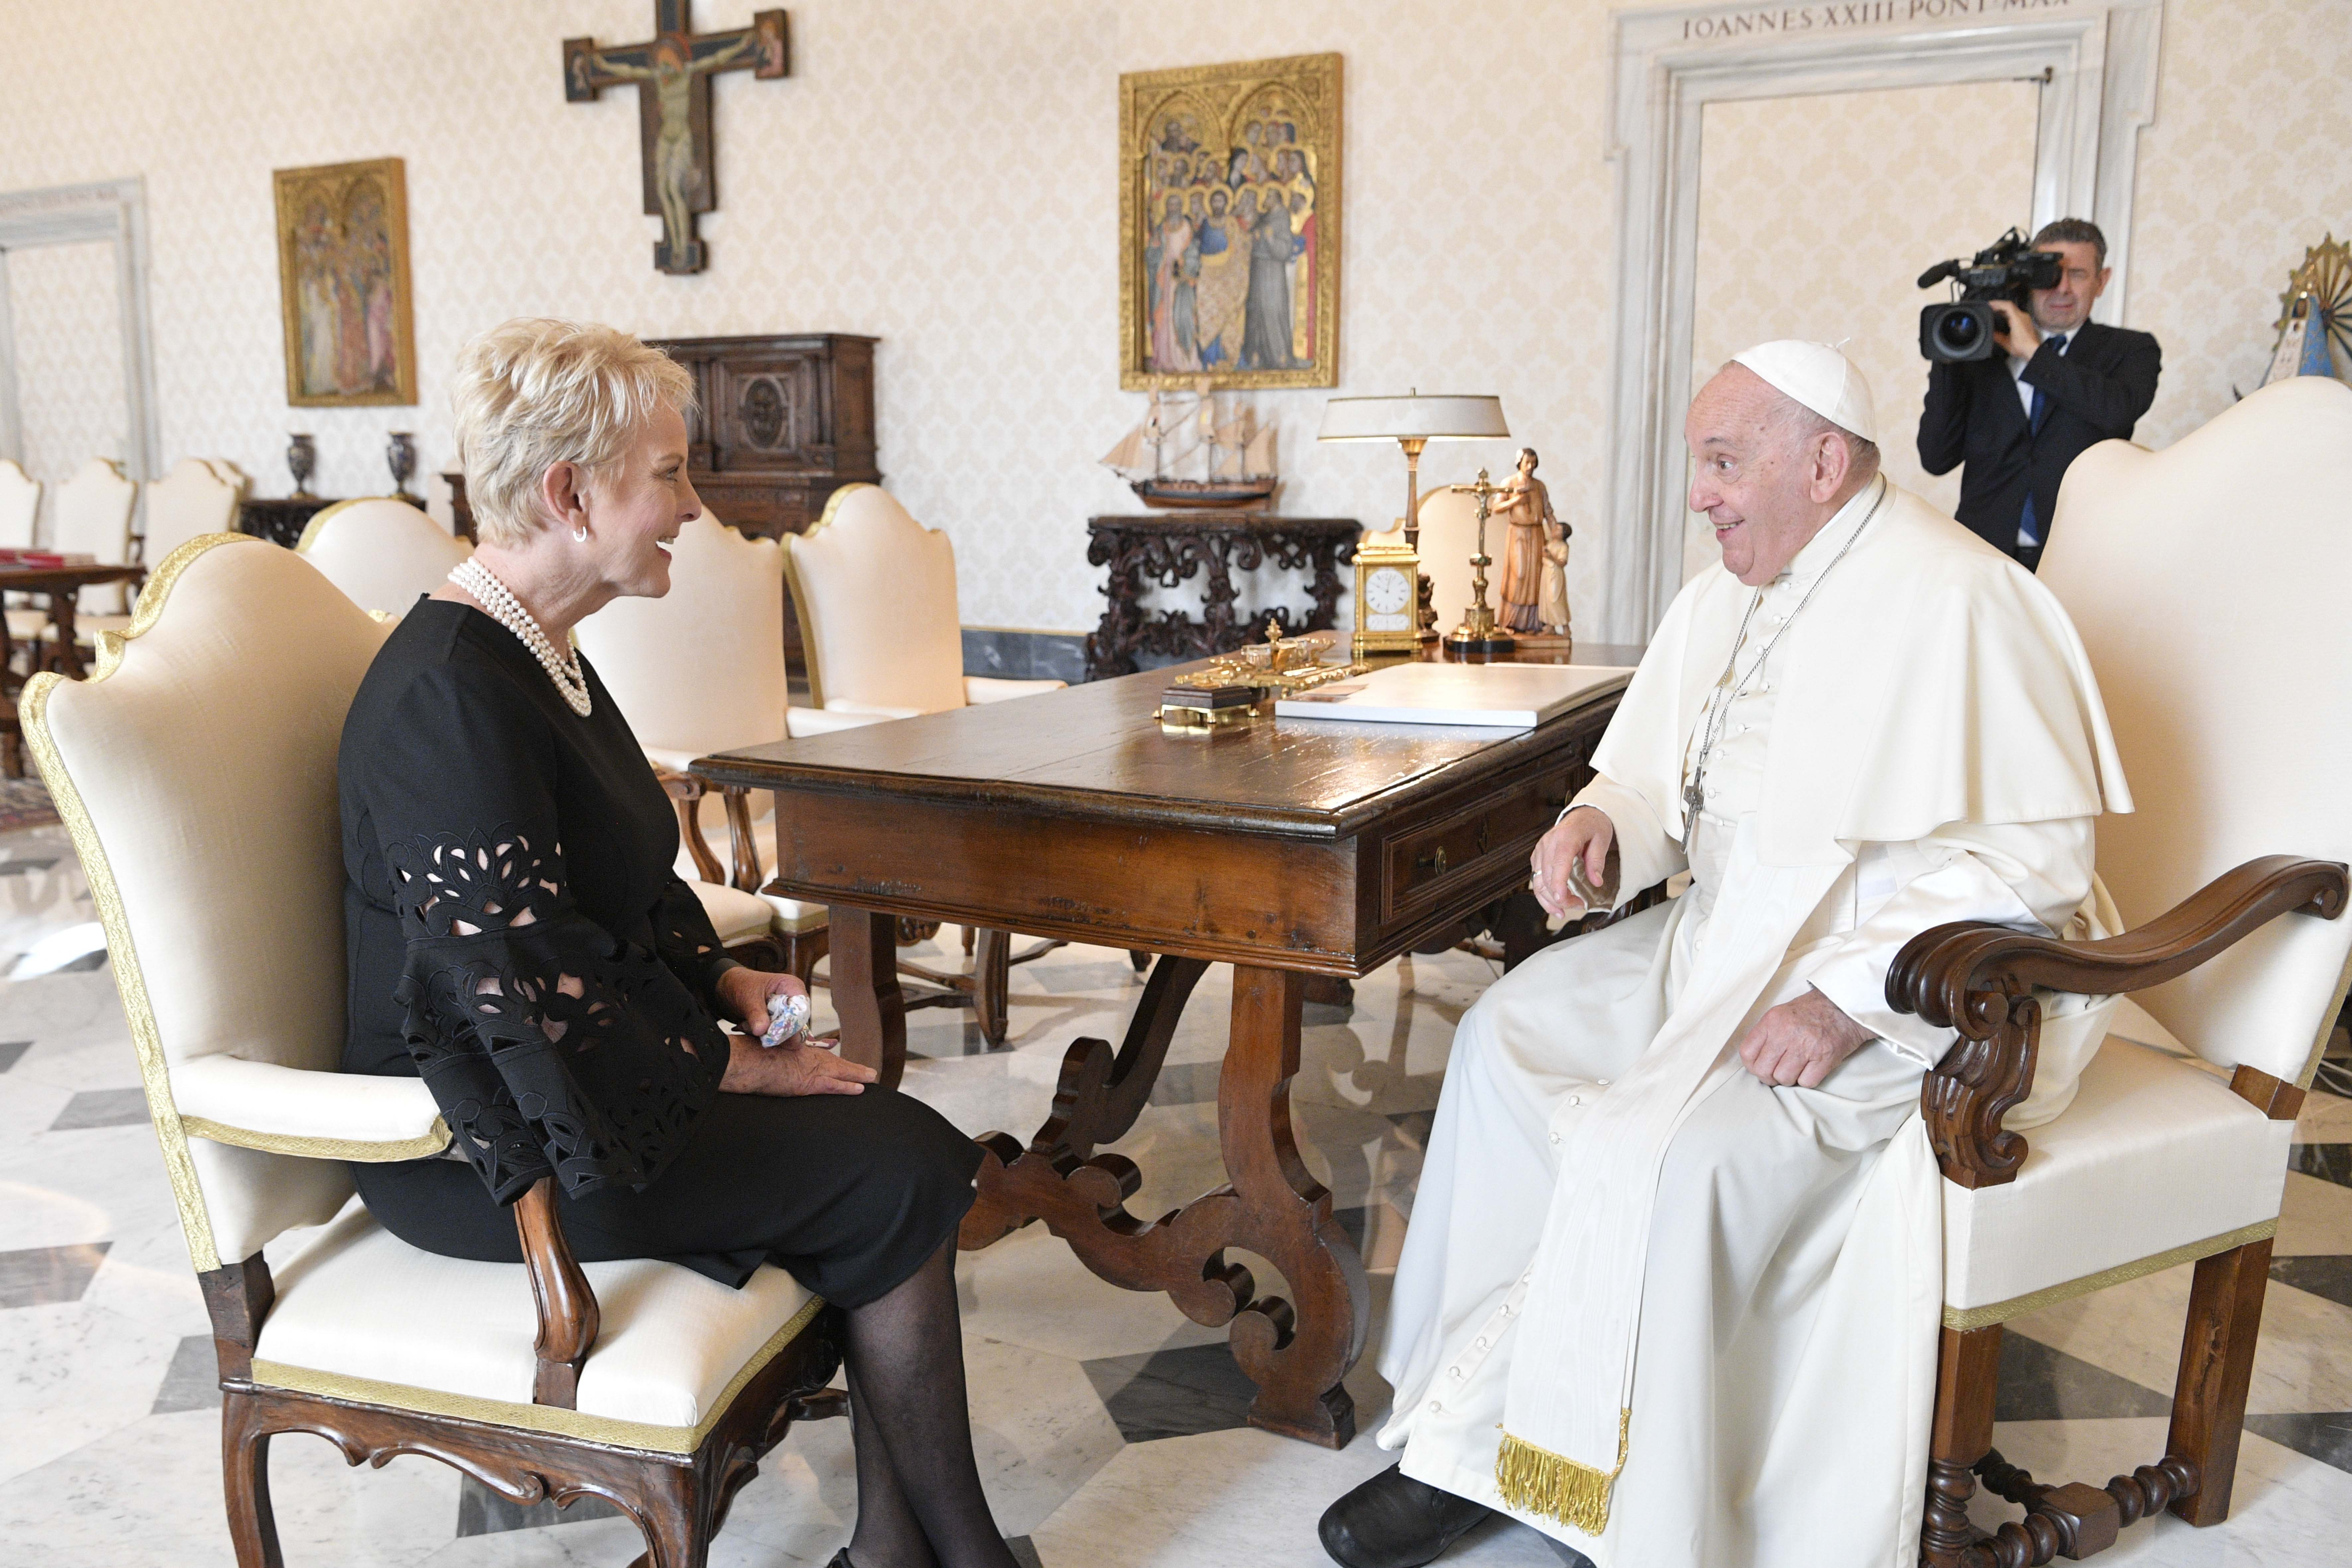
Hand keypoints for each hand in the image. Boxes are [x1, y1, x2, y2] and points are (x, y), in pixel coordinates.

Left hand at [714, 965, 808, 1035]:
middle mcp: (794, 1001)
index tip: (771, 1032)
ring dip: (767, 1035)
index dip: (790, 1024)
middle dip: (776, 1031)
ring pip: (787, 1034)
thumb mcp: (747, 998)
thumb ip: (756, 1014)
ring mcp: (788, 1013)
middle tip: (755, 1030)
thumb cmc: (741, 984)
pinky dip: (763, 1036)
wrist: (729, 989)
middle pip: (797, 1025)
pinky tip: (749, 1028)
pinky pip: (778, 1036)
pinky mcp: (780, 1023)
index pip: (801, 1011)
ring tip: (748, 1026)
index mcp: (792, 987)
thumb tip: (762, 1030)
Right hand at [721, 1033, 875, 1096]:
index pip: (815, 1052)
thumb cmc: (746, 1054)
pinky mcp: (807, 1083)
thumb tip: (762, 1051)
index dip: (828, 1054)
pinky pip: (832, 1085)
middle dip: (850, 1067)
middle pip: (832, 1062)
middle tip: (867, 1071)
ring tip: (870, 1077)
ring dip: (855, 1075)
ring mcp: (808, 1069)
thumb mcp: (760, 1045)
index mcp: (792, 1048)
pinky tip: (859, 1089)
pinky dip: (847, 1087)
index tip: (837, 1052)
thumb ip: (768, 1048)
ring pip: (838, 1072)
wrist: (744, 1061)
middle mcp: (804, 1057)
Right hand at [1530, 806, 1613, 919]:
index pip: (1558, 863)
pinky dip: (1543, 894)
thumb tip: (1596, 881)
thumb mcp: (1602, 839)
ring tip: (1563, 912)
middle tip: (1579, 905)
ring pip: (1537, 881)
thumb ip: (1597, 861)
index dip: (1558, 884)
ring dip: (1549, 900)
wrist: (1582, 815)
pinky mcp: (1538, 856)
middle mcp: (1548, 843)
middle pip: (1547, 877)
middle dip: (1561, 897)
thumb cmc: (1592, 826)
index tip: (1562, 900)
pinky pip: (1536, 878)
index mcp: (1566, 837)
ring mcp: (1540, 849)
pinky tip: (1554, 904)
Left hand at [1736, 986, 1875, 1088]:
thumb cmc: (1812, 1012)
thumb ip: (1766, 1034)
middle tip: (1778, 1073)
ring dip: (1790, 1079)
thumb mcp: (1781, 1014)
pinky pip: (1806, 1082)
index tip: (1759, 1067)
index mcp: (1772, 1021)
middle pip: (1763, 1070)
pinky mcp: (1825, 1057)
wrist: (1844, 1007)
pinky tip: (1811, 1068)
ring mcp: (1806, 1046)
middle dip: (1769, 1077)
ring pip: (1783, 1079)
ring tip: (1797, 1068)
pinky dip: (1807, 1080)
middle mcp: (1786, 1032)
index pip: (1747, 1052)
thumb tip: (1754, 1059)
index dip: (1751, 1065)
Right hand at [1989, 300, 2041, 356]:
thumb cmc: (2022, 347)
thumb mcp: (2006, 342)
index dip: (1997, 303)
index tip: (1989, 304)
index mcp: (2017, 319)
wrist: (2033, 351)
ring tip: (1994, 312)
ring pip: (2013, 309)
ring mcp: (2025, 318)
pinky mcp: (2026, 322)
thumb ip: (1996, 336)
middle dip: (1999, 306)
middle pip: (2009, 306)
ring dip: (2003, 310)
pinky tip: (2002, 318)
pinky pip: (2015, 314)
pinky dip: (2008, 314)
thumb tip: (1991, 332)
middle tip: (1989, 308)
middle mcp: (2023, 316)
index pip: (2007, 305)